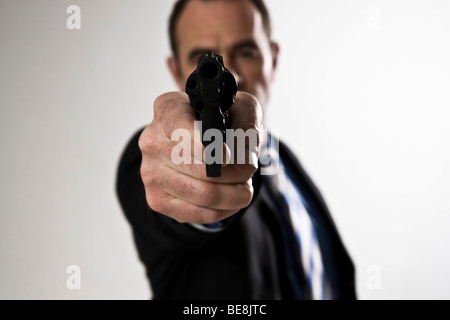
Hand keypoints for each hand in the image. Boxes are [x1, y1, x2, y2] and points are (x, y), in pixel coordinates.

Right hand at [138, 91, 262, 223]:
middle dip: (236, 173)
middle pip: (202, 169)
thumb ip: (248, 128)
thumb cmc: (221, 122)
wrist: (203, 141)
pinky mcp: (157, 199)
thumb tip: (244, 160)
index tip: (227, 156)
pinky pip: (198, 214)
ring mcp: (151, 172)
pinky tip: (231, 198)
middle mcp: (152, 140)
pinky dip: (224, 209)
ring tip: (243, 185)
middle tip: (249, 170)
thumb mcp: (242, 110)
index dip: (206, 146)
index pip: (180, 127)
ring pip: (203, 195)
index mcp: (168, 109)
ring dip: (234, 194)